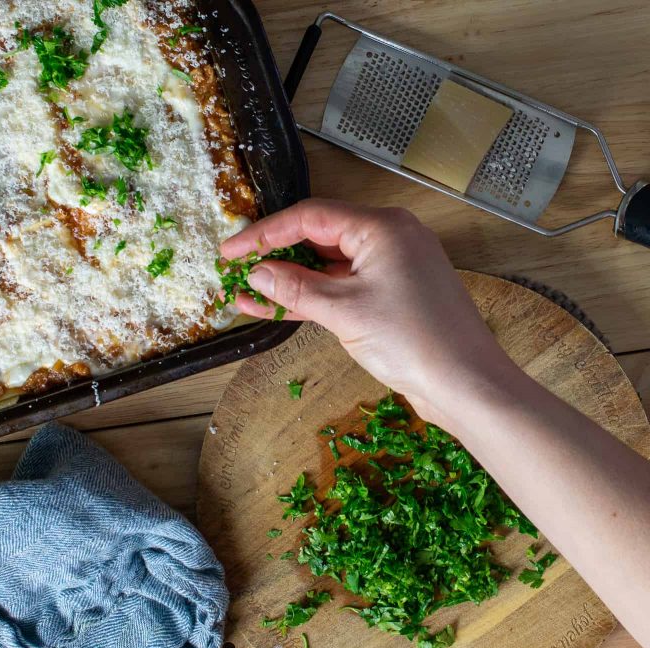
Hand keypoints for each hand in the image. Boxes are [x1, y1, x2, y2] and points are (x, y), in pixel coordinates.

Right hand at [220, 199, 520, 421]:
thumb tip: (255, 274)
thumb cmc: (412, 340)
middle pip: (318, 236)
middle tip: (235, 268)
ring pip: (327, 265)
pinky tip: (272, 308)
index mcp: (381, 228)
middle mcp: (387, 238)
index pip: (310, 217)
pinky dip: (311, 297)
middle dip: (275, 254)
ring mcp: (390, 268)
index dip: (264, 233)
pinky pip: (341, 287)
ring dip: (289, 279)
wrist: (464, 383)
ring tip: (245, 292)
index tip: (230, 250)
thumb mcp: (343, 311)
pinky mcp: (389, 295)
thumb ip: (295, 288)